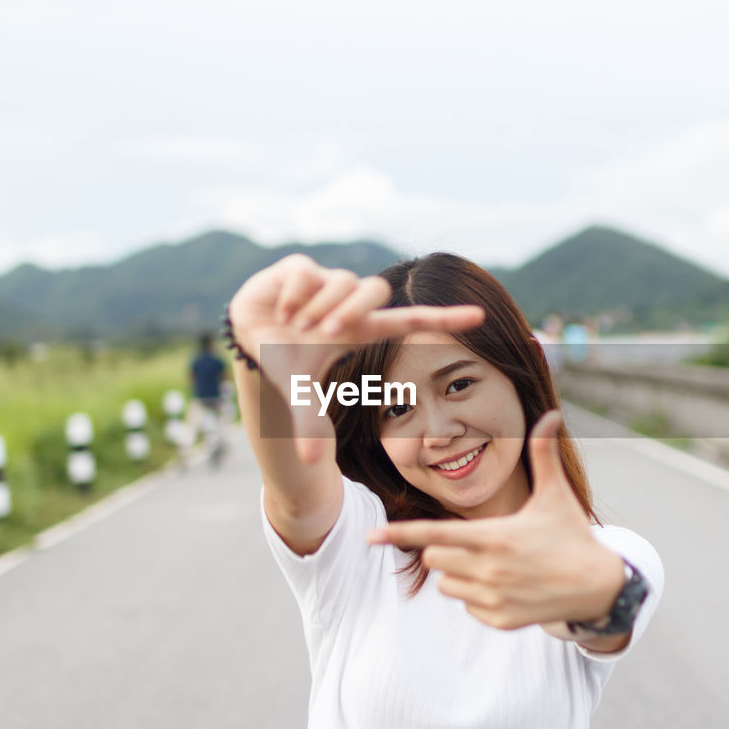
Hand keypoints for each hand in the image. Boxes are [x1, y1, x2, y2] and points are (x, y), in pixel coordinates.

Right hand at [226, 254, 484, 463]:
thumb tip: (311, 462)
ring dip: (317, 307)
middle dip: (349, 311)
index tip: (481, 316)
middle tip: (325, 331)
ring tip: (295, 324)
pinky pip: (306, 272)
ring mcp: (327, 280)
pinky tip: (281, 309)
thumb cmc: (285, 360)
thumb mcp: (300, 393)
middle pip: (376, 289)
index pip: (413, 321)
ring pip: (340, 281)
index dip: (446, 318)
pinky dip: (292, 295)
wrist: (247, 333)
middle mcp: (350, 302)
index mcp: (361, 330)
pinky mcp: (300, 266)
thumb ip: (310, 423)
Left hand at [367, 410, 624, 630]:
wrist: (598, 587)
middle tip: (478, 541)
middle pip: (434, 557)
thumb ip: (544, 453)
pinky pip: (467, 605)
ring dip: (459, 572)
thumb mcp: (556, 494)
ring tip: (496, 563)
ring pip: (446, 584)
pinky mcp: (499, 620)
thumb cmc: (572, 534)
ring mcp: (493, 598)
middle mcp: (489, 570)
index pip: (435, 534)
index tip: (370, 536)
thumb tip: (552, 413)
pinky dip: (478, 596)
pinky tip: (508, 585)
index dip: (400, 534)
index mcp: (495, 536)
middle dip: (445, 546)